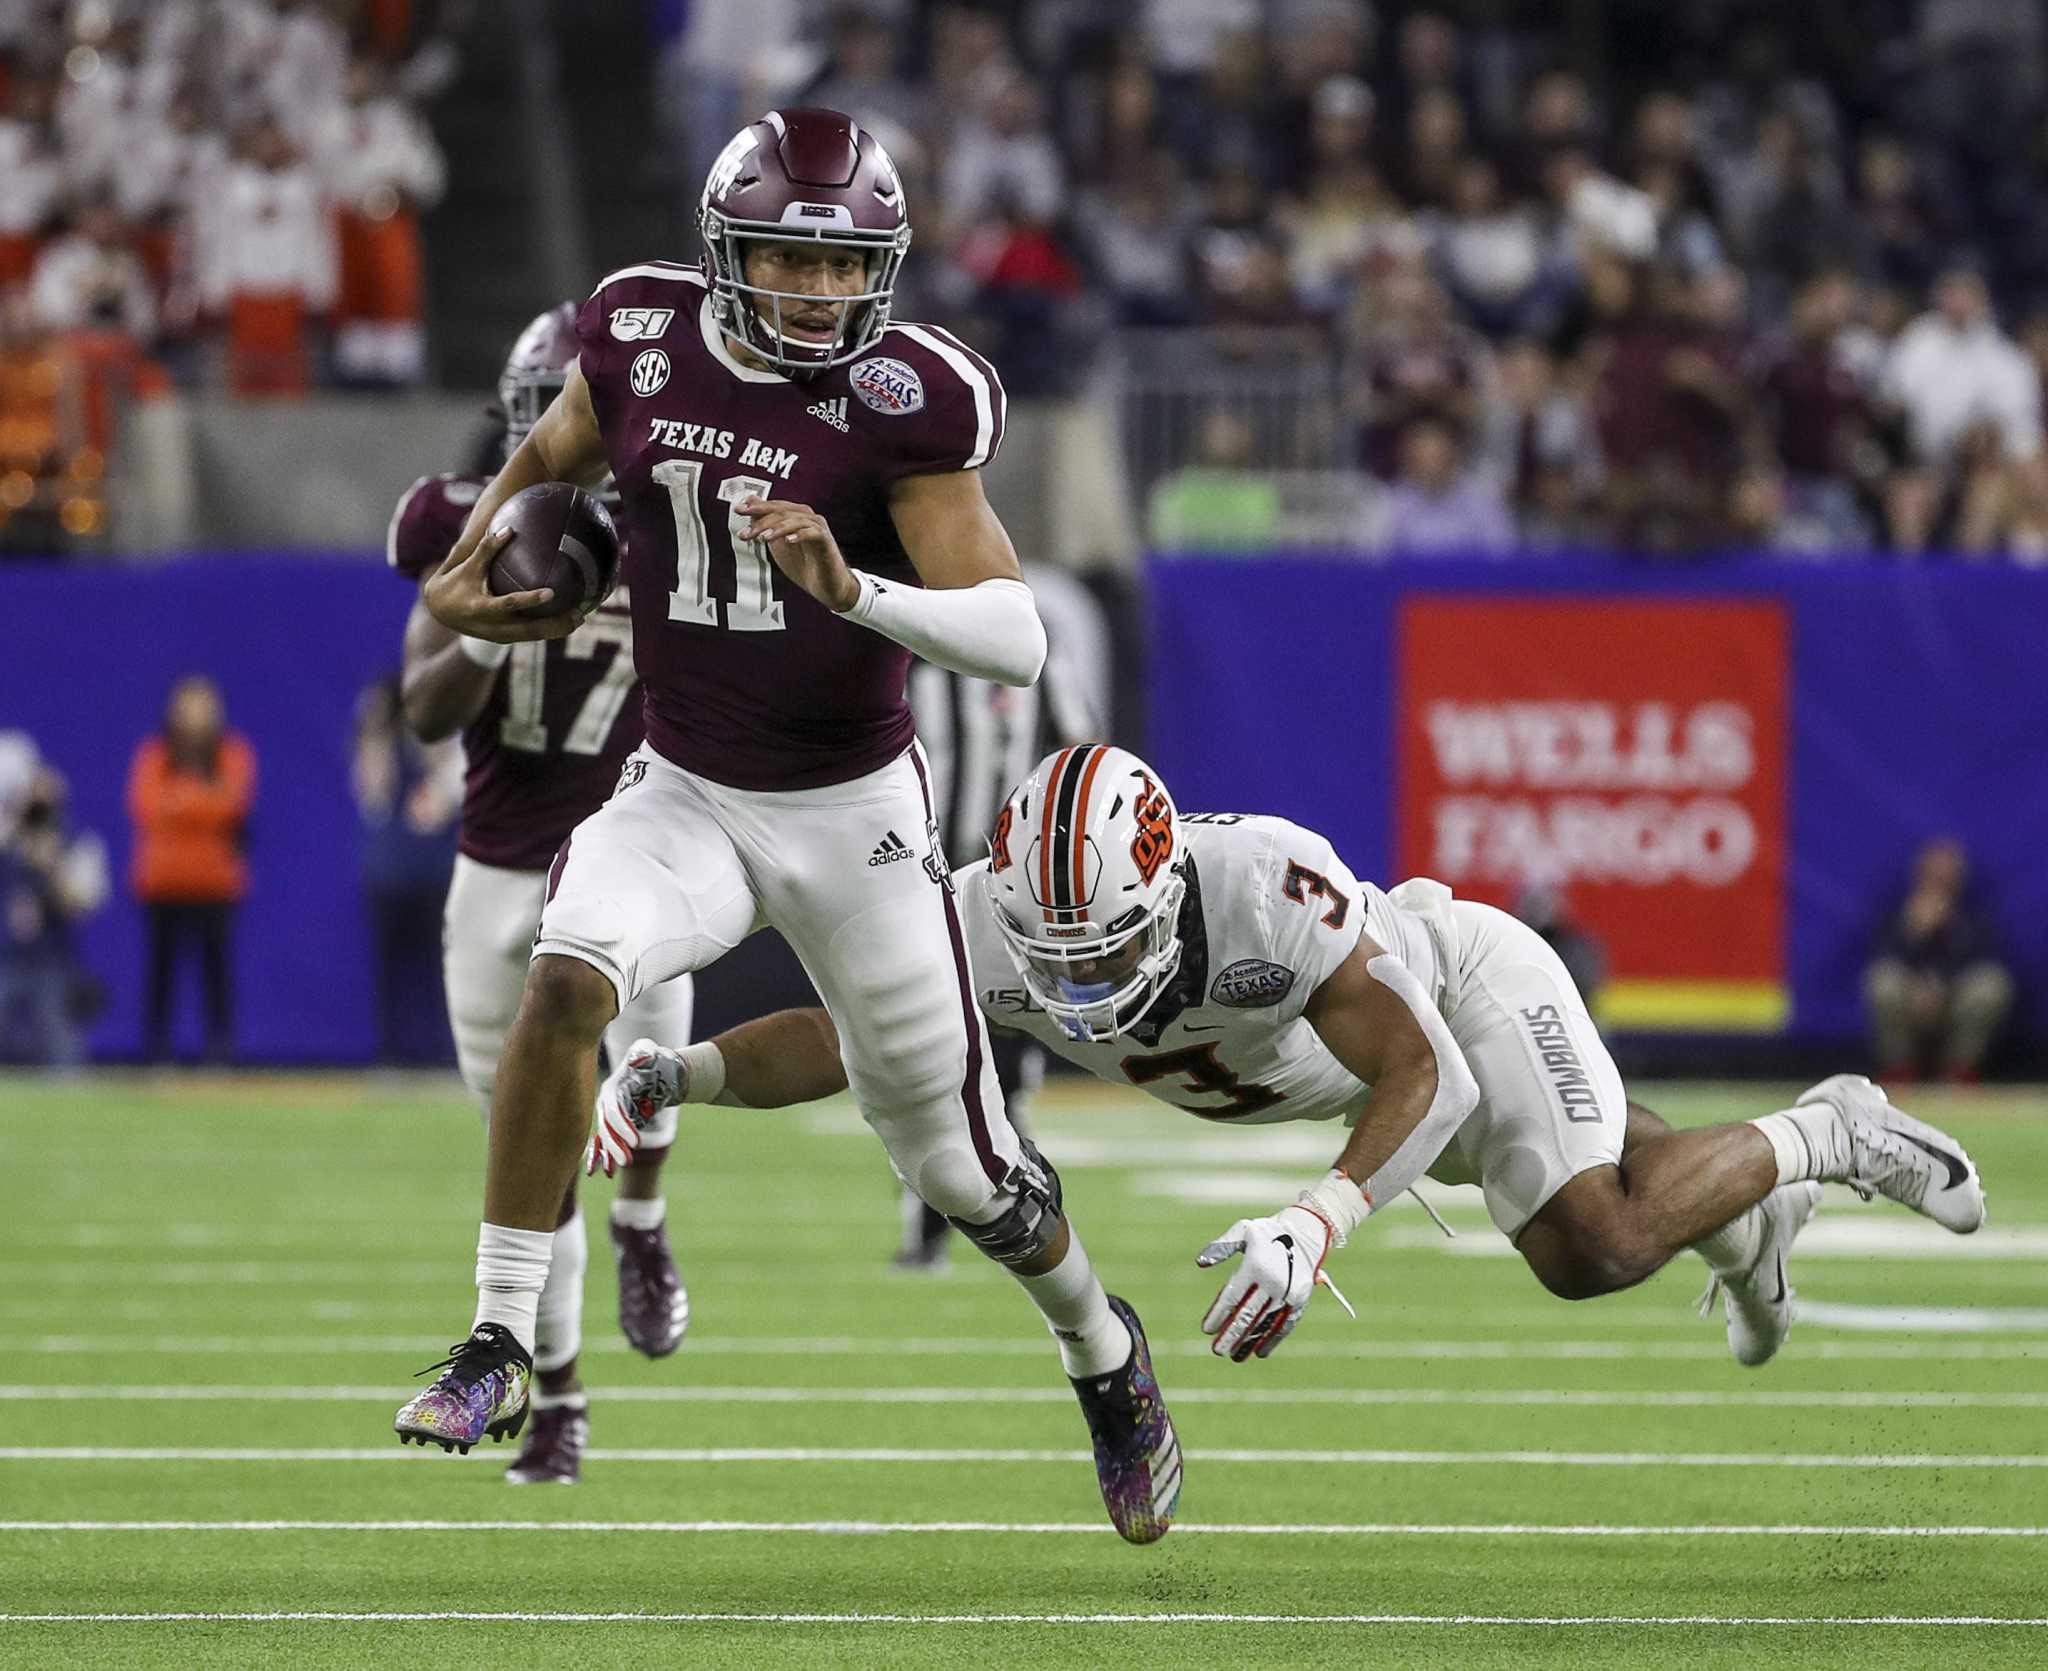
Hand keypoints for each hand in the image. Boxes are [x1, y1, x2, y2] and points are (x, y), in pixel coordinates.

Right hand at [422, 525, 579, 643]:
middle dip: (556, 625)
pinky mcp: (504, 639)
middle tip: (579, 614)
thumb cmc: (454, 583)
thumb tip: (509, 529)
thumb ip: (486, 548)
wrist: (439, 611)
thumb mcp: (467, 566)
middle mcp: (492, 627)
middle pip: (529, 630)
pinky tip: (566, 620)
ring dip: (557, 630)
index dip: (529, 600)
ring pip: (533, 636)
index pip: (509, 605)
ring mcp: (499, 636)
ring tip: (580, 618)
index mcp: (482, 608)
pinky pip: (530, 635)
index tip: (551, 592)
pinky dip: (548, 630)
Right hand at [587, 1037, 686, 1177]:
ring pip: (605, 1137)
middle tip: (627, 1162)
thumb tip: (640, 1059)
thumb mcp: (648, 1049)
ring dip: (610, 1153)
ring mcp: (609, 1114)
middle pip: (607, 1127)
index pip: (613, 1110)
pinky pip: (606, 1141)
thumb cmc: (653, 1057)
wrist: (657, 1070)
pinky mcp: (615, 1123)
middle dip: (615, 1145)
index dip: (622, 1126)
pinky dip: (603, 1156)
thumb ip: (643, 1051)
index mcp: (612, 1087)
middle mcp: (606, 1102)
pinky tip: (606, 1172)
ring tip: (617, 1169)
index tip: (636, 1141)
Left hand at [741, 497, 858, 611]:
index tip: (738, 510)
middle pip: (783, 512)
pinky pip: (814, 533)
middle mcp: (808, 517)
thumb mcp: (777, 543)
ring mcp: (818, 528)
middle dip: (762, 520)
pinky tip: (788, 540)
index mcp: (795, 516)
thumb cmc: (803, 564)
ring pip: (796, 521)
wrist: (826, 586)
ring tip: (763, 538)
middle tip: (746, 532)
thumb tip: (749, 502)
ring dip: (777, 528)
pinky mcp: (827, 541)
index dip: (756, 507)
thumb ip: (765, 523)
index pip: (774, 506)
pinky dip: (800, 535)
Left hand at [1196, 1203, 1341, 1361]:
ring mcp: (1288, 1293)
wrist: (1306, 1232)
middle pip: (1248, 1314)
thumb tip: (1200, 1263)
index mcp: (1255, 1266)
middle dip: (1231, 1335)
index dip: (1218, 1315)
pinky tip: (1259, 1352)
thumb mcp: (1243, 1230)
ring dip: (1249, 1341)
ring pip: (1265, 1323)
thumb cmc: (1268, 1232)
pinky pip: (1285, 1324)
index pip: (1232, 1296)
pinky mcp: (1300, 1300)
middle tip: (1217, 1351)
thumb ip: (1221, 1247)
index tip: (1206, 1330)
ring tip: (1234, 1356)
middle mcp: (1272, 1282)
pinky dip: (1273, 1340)